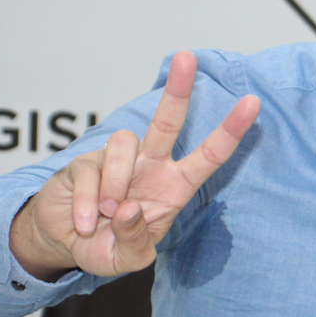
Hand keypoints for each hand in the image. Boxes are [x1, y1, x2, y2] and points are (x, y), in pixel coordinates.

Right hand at [10, 52, 260, 279]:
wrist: (63, 245)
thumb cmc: (106, 247)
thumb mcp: (129, 259)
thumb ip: (135, 240)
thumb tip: (130, 209)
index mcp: (174, 187)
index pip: (209, 156)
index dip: (231, 132)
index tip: (252, 103)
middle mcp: (150, 167)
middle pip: (167, 122)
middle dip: (178, 90)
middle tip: (187, 57)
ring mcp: (117, 161)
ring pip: (124, 146)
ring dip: (116, 185)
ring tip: (107, 215)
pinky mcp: (85, 162)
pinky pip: (91, 173)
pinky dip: (88, 204)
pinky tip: (85, 222)